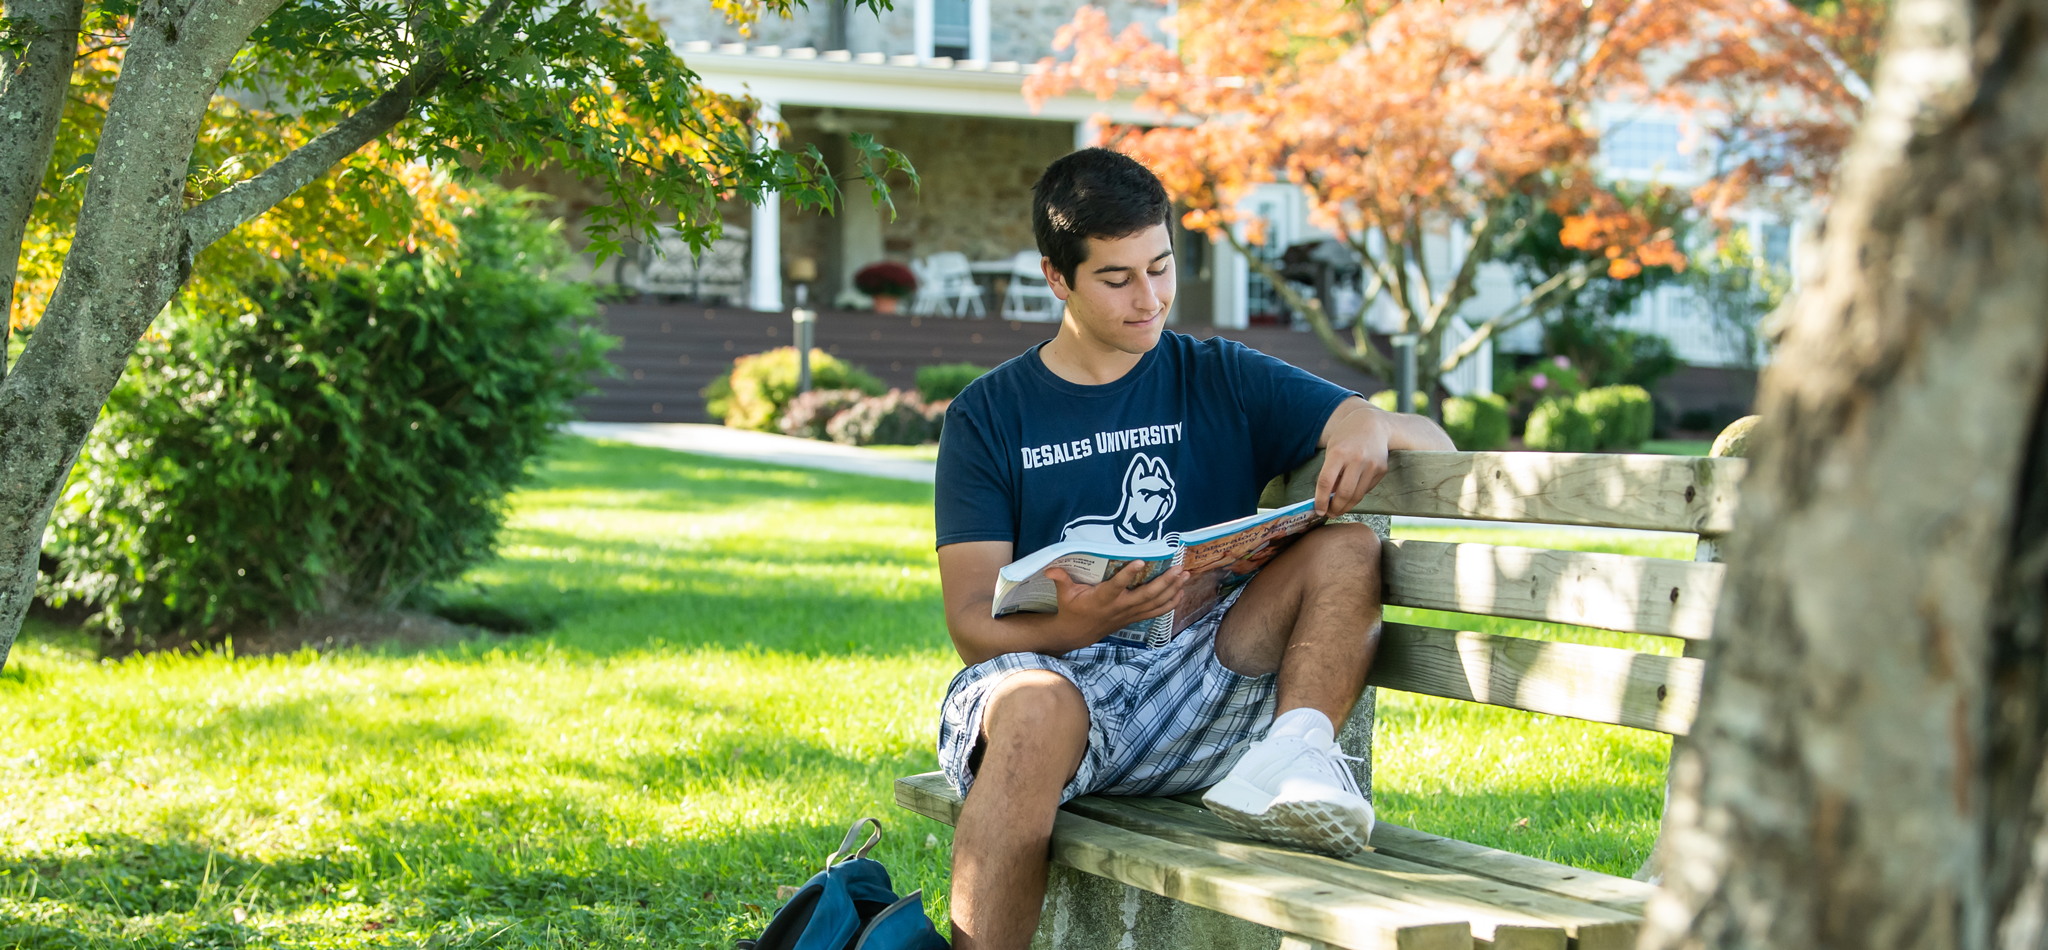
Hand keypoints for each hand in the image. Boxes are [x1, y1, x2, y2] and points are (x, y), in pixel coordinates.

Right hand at [1045, 559, 1187, 639]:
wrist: (1078, 633)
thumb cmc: (1073, 609)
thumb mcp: (1065, 594)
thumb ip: (1061, 579)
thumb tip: (1050, 567)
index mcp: (1102, 598)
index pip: (1117, 585)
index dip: (1128, 574)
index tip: (1140, 561)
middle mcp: (1120, 606)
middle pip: (1145, 595)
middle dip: (1164, 582)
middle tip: (1177, 568)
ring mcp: (1129, 613)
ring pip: (1155, 603)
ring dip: (1172, 589)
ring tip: (1185, 575)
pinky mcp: (1134, 617)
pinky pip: (1156, 612)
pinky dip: (1170, 603)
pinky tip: (1181, 592)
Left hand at [1313, 402, 1392, 517]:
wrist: (1373, 424)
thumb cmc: (1347, 437)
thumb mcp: (1333, 449)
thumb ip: (1330, 472)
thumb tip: (1328, 498)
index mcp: (1339, 452)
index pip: (1326, 482)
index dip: (1321, 500)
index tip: (1318, 510)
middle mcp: (1356, 459)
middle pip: (1344, 493)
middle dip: (1335, 508)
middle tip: (1330, 514)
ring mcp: (1371, 465)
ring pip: (1357, 495)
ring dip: (1346, 507)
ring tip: (1338, 510)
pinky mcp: (1381, 469)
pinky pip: (1367, 489)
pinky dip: (1357, 495)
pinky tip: (1352, 494)